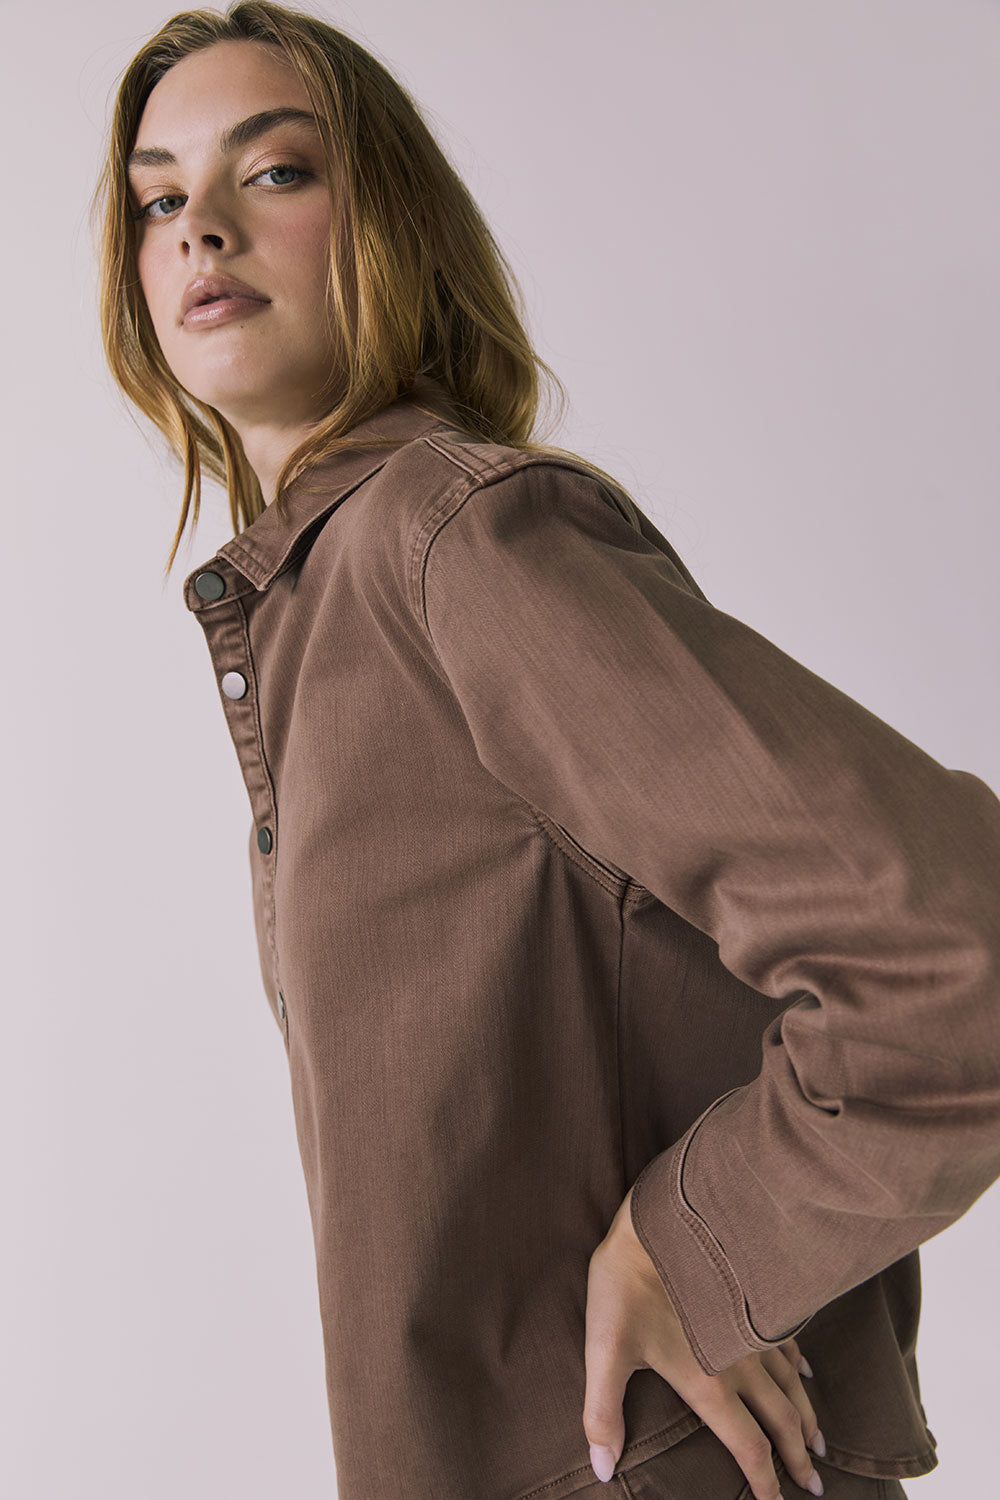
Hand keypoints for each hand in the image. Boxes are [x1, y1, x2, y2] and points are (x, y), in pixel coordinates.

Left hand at [583, 1185, 825, 1499]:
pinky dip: (798, 1363)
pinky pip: (785, 1339)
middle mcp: (739, 1363)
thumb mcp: (604, 1349)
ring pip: (789, 1384)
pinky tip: (805, 1372)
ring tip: (820, 1442)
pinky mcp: (749, 1298)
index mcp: (708, 1383)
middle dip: (797, 1457)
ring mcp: (749, 1330)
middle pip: (780, 1421)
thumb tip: (600, 1468)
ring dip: (806, 1416)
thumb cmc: (626, 1283)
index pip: (748, 1447)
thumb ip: (602, 1412)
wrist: (659, 1219)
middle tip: (816, 1486)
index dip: (766, 1484)